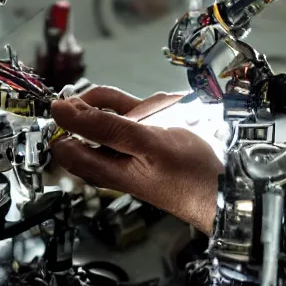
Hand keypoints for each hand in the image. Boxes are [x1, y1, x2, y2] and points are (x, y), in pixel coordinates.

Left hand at [50, 88, 223, 233]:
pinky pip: (134, 113)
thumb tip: (60, 111)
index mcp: (101, 168)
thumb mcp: (143, 144)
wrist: (224, 184)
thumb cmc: (187, 174)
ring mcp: (129, 145)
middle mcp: (111, 157)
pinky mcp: (146, 137)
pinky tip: (164, 109)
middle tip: (126, 107)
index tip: (75, 101)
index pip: (62, 144)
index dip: (64, 120)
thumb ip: (101, 126)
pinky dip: (147, 106)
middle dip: (104, 106)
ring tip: (158, 111)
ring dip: (133, 105)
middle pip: (88, 122)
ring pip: (113, 113)